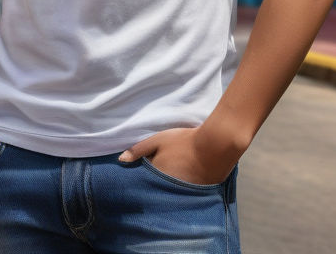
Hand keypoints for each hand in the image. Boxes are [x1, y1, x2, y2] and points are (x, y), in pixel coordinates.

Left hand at [119, 127, 236, 185]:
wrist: (214, 147)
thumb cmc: (184, 141)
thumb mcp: (159, 140)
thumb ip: (139, 149)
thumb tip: (120, 160)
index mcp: (157, 175)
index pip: (143, 181)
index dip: (140, 177)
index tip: (137, 175)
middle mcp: (167, 188)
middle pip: (155, 188)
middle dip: (151, 186)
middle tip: (153, 176)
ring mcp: (181, 193)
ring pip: (167, 192)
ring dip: (165, 188)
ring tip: (168, 178)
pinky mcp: (194, 195)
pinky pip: (181, 195)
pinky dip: (178, 190)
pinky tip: (181, 181)